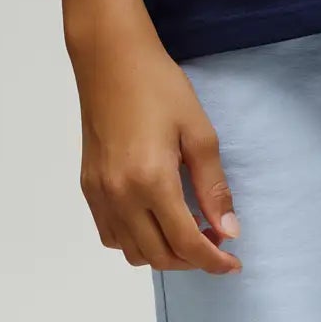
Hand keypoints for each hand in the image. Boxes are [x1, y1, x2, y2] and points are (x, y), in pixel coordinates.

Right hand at [70, 18, 242, 273]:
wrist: (111, 58)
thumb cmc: (159, 86)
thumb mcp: (198, 131)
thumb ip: (213, 186)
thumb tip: (228, 231)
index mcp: (151, 181)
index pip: (185, 243)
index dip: (213, 261)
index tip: (233, 263)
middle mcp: (120, 196)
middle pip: (158, 255)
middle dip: (192, 259)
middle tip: (216, 240)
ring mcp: (99, 194)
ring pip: (131, 252)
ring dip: (163, 253)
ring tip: (187, 229)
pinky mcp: (87, 186)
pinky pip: (111, 234)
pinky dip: (135, 240)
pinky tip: (154, 219)